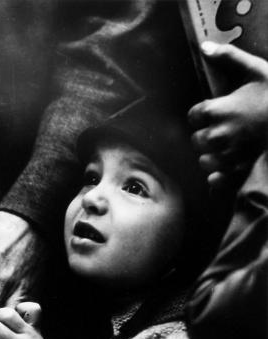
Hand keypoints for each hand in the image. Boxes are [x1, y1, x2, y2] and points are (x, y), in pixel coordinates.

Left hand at [189, 42, 267, 186]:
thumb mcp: (257, 72)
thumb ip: (229, 58)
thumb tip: (205, 46)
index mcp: (215, 111)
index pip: (194, 116)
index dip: (205, 114)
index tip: (220, 112)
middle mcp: (216, 135)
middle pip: (197, 140)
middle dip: (208, 135)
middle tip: (229, 129)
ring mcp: (226, 156)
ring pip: (205, 160)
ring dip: (215, 154)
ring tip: (233, 146)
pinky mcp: (237, 172)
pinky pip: (215, 179)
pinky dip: (220, 176)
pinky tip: (233, 166)